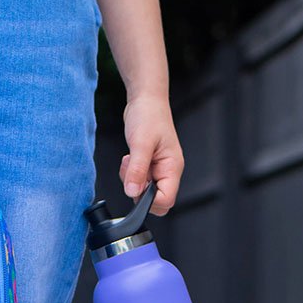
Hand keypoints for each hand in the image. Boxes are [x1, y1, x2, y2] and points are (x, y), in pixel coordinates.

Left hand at [119, 93, 184, 214]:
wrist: (145, 101)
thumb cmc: (149, 116)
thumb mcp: (141, 143)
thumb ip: (137, 170)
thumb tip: (133, 192)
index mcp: (173, 168)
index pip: (167, 200)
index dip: (149, 200)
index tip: (136, 186)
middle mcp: (167, 171)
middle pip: (156, 200)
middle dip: (139, 191)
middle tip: (132, 172)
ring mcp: (158, 169)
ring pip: (144, 191)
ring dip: (132, 181)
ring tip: (131, 160)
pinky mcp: (148, 166)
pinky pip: (138, 181)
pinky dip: (130, 174)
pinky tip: (130, 158)